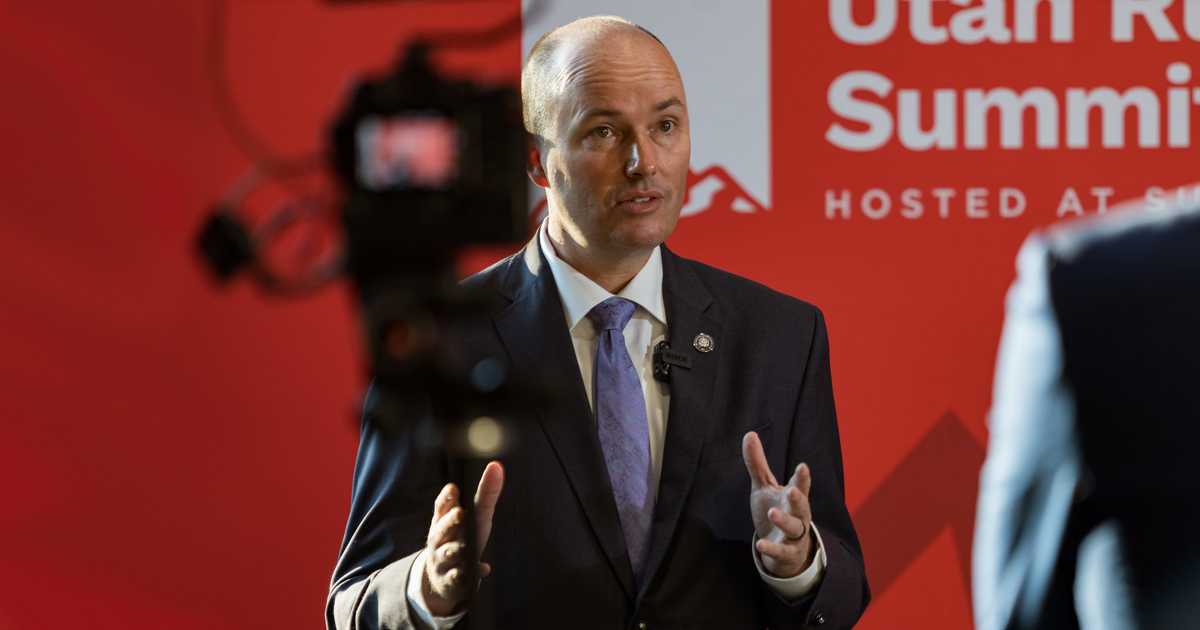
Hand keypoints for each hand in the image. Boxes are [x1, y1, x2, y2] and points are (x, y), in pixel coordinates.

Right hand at [421, 461, 503, 616]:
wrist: (444, 576)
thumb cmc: (462, 537)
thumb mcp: (475, 516)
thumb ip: (485, 493)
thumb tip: (497, 465)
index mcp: (443, 521)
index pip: (441, 507)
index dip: (447, 498)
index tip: (453, 487)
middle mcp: (439, 539)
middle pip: (441, 530)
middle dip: (449, 522)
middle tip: (460, 513)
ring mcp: (442, 560)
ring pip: (446, 554)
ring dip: (453, 550)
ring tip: (462, 547)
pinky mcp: (450, 580)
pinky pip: (455, 578)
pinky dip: (463, 575)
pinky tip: (477, 571)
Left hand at [742, 431, 815, 577]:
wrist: (783, 549)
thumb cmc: (775, 510)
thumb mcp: (764, 487)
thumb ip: (758, 463)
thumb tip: (750, 433)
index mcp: (793, 497)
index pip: (800, 485)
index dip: (801, 477)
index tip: (802, 466)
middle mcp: (798, 515)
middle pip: (802, 506)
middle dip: (798, 498)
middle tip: (792, 490)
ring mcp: (794, 535)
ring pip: (794, 527)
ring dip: (784, 520)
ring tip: (773, 512)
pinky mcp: (787, 552)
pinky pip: (782, 551)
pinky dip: (772, 548)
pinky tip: (761, 545)